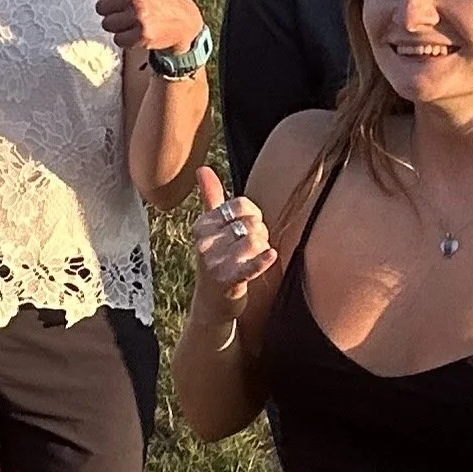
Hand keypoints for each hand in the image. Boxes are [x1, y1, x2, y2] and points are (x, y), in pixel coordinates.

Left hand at [95, 0, 201, 56]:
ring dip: (120, 26)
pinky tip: (141, 32)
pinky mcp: (142, 34)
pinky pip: (117, 39)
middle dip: (114, 11)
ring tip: (137, 19)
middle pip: (100, 8)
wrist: (186, 23)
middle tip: (133, 9)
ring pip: (107, 25)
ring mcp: (138, 15)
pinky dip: (127, 39)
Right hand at [189, 166, 277, 306]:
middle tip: (252, 248)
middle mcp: (204, 242)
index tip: (248, 229)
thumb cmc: (217, 259)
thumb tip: (202, 168)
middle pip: (250, 223)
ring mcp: (214, 262)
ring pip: (255, 241)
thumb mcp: (211, 228)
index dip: (253, 216)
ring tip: (255, 258)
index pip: (240, 205)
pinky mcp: (227, 280)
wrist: (212, 303)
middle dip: (259, 234)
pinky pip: (250, 265)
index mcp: (202, 225)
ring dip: (262, 249)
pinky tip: (271, 256)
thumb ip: (210, 197)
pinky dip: (263, 259)